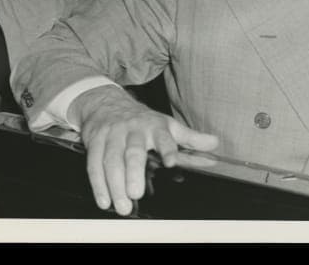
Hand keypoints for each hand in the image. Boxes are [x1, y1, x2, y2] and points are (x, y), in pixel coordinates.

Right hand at [70, 84, 218, 215]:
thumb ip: (189, 138)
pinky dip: (98, 184)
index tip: (171, 161)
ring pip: (111, 160)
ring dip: (115, 184)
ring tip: (122, 206)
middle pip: (133, 151)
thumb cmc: (141, 119)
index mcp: (154, 125)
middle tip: (137, 194)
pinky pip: (94, 163)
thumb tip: (214, 143)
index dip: (167, 148)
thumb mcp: (166, 125)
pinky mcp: (95, 141)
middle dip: (134, 172)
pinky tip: (104, 201)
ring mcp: (112, 135)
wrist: (105, 101)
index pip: (162, 136)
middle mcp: (132, 129)